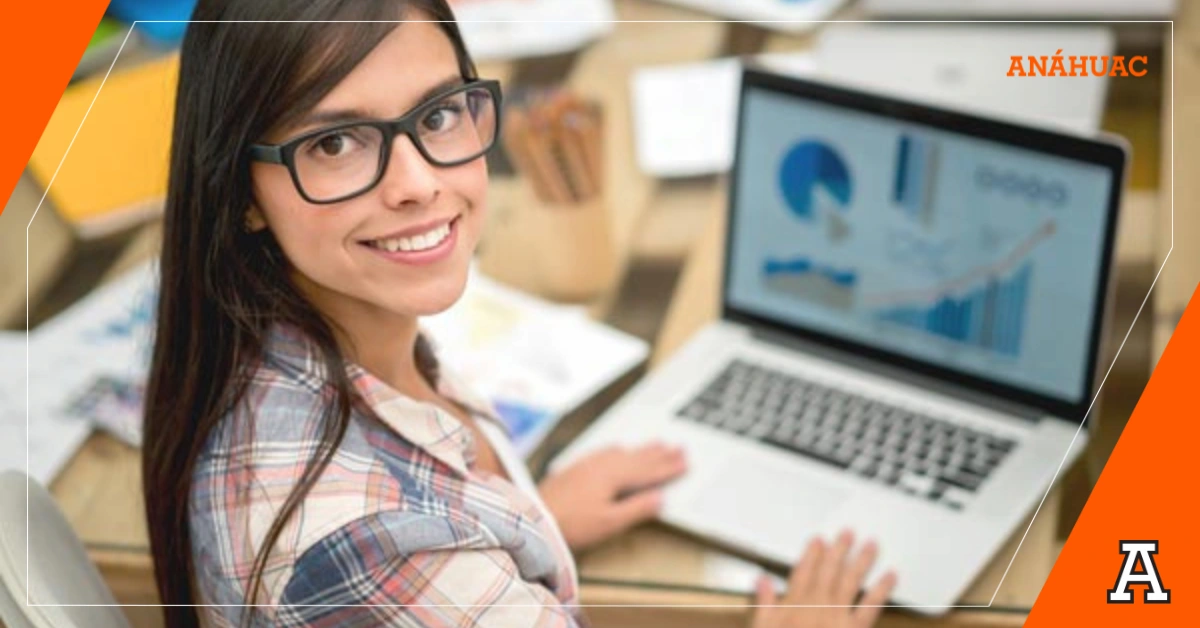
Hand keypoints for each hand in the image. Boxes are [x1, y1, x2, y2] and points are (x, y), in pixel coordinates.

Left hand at [539, 442, 686, 550]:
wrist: (536, 516)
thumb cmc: (572, 523)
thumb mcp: (610, 522)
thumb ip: (636, 509)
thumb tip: (660, 498)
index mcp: (615, 477)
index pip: (648, 471)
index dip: (668, 468)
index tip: (685, 463)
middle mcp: (603, 465)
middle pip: (638, 458)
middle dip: (660, 454)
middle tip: (679, 447)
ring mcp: (589, 464)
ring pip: (623, 453)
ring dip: (643, 449)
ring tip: (658, 443)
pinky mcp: (577, 468)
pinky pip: (606, 451)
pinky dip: (620, 449)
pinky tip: (618, 448)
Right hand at [752, 530, 896, 627]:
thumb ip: (764, 604)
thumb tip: (762, 580)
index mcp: (795, 605)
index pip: (803, 572)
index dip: (811, 555)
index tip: (819, 540)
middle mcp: (818, 605)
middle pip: (829, 571)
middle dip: (839, 551)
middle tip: (848, 532)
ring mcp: (838, 616)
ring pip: (851, 582)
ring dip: (861, 562)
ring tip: (871, 544)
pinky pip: (871, 607)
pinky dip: (882, 590)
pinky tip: (890, 576)